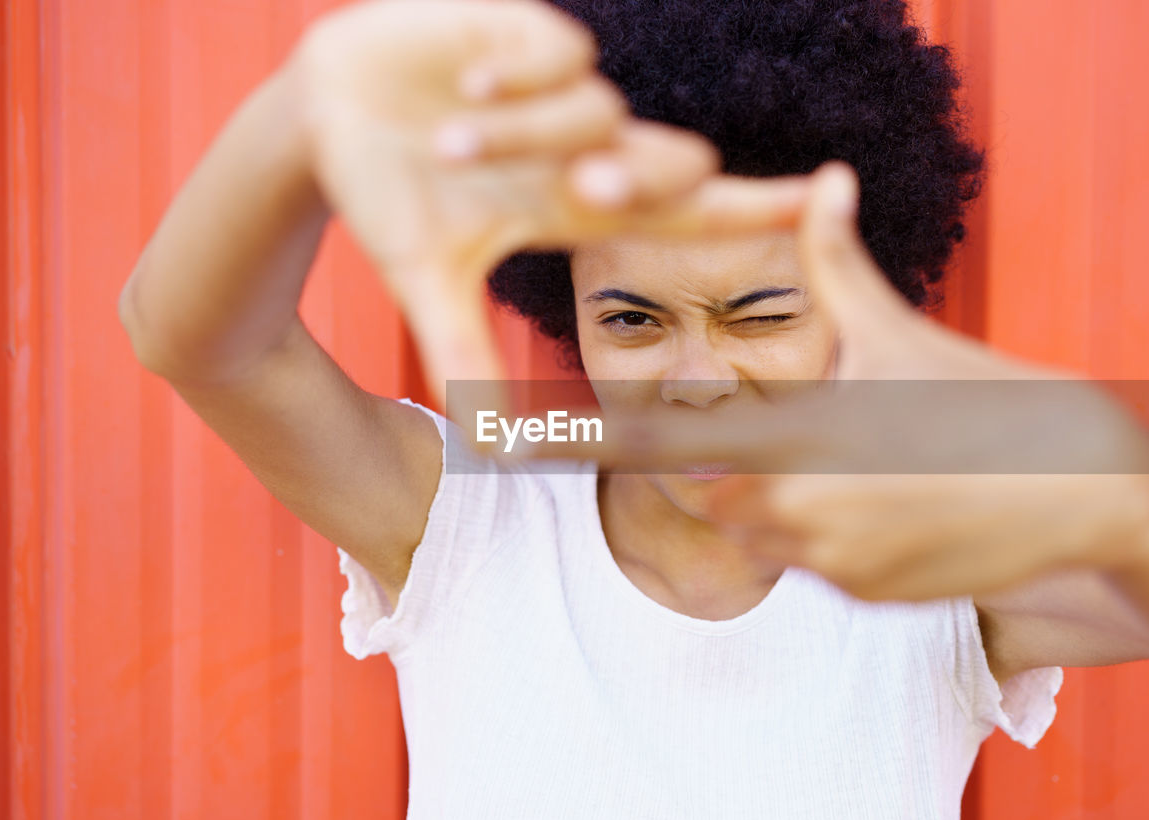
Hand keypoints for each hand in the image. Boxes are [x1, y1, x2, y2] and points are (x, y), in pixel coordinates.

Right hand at [287, 0, 808, 404]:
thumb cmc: (387, 198)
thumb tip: (495, 448)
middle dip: (634, 178)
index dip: (754, 208)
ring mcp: (556, 88)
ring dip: (525, 133)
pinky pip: (563, 51)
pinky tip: (465, 84)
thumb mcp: (425, 281)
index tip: (822, 200)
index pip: (687, 209)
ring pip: (597, 110)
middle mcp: (582, 145)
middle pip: (666, 161)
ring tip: (446, 141)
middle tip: (585, 189)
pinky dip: (519, 74)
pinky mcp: (521, 27)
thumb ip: (464, 355)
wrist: (326, 114)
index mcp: (575, 203)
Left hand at [531, 162, 1148, 599]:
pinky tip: (887, 498)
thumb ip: (839, 265)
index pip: (666, 445)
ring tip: (848, 459)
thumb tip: (825, 178)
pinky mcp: (869, 600)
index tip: (524, 439)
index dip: (593, 441)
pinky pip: (813, 566)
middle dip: (711, 464)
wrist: (1090, 493)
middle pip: (706, 493)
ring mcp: (833, 564)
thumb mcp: (904, 331)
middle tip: (757, 434)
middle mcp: (799, 510)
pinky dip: (825, 533)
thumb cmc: (995, 401)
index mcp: (794, 437)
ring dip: (771, 498)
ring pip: (759, 532)